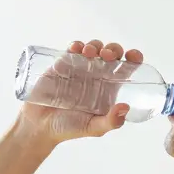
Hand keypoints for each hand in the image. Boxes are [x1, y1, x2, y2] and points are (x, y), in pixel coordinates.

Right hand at [17, 39, 145, 143]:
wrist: (39, 126)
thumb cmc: (68, 129)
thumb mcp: (93, 128)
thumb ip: (110, 122)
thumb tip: (125, 107)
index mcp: (109, 89)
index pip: (126, 69)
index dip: (133, 59)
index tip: (133, 55)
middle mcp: (97, 77)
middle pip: (112, 54)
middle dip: (114, 49)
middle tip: (107, 55)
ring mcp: (80, 69)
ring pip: (94, 48)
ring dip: (95, 45)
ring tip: (89, 52)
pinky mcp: (63, 65)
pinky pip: (73, 49)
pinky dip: (77, 45)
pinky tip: (77, 48)